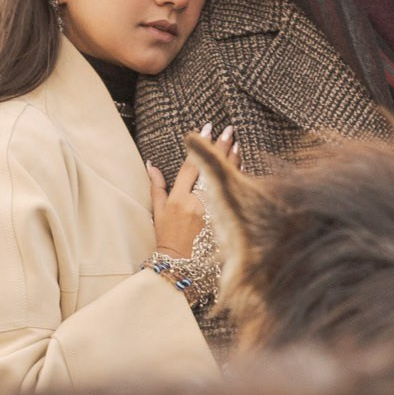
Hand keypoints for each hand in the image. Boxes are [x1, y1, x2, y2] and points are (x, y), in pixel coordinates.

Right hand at [147, 125, 236, 260]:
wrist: (180, 266)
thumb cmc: (167, 239)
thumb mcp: (158, 212)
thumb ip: (157, 187)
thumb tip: (150, 164)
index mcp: (179, 198)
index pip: (191, 165)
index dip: (200, 145)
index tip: (207, 128)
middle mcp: (196, 203)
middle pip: (210, 169)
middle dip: (220, 147)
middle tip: (230, 130)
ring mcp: (212, 213)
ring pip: (224, 182)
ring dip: (232, 161)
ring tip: (237, 144)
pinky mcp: (223, 222)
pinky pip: (232, 197)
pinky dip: (237, 181)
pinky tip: (242, 168)